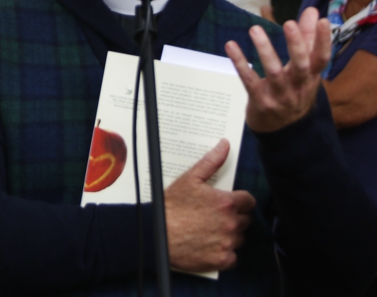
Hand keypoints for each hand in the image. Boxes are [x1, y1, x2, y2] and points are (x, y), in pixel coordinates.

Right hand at [165, 139, 255, 271]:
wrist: (157, 233)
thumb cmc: (171, 207)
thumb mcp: (190, 178)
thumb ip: (211, 161)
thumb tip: (225, 145)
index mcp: (226, 203)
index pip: (248, 201)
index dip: (239, 201)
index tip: (229, 204)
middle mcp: (231, 223)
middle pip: (245, 220)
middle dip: (234, 218)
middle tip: (215, 217)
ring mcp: (227, 243)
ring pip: (240, 238)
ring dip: (230, 235)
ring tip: (211, 231)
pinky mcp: (222, 259)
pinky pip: (233, 257)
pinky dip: (224, 252)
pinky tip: (210, 245)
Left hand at [226, 7, 330, 132]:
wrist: (283, 132)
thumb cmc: (294, 92)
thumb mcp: (305, 71)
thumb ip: (307, 40)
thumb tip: (313, 12)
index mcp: (311, 78)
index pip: (321, 59)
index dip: (324, 41)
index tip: (322, 21)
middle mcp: (298, 87)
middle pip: (302, 65)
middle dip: (297, 45)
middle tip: (289, 23)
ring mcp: (279, 96)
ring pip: (274, 72)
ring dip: (265, 50)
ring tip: (255, 28)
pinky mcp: (260, 101)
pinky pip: (249, 80)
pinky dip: (240, 62)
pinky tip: (231, 46)